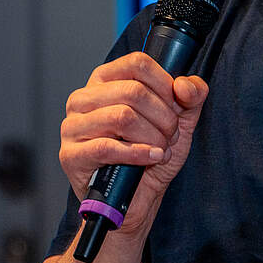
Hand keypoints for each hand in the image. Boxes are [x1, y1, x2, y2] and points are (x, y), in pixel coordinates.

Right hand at [58, 51, 209, 238]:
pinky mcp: (71, 155)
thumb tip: (184, 85)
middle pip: (133, 91)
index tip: (176, 105)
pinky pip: (108, 147)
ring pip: (122, 116)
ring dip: (153, 137)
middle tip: (170, 136)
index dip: (165, 84)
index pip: (137, 63)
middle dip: (163, 117)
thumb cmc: (151, 155)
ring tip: (160, 149)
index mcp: (105, 81)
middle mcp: (83, 99)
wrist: (137, 199)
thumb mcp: (180, 122)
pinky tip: (151, 158)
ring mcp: (73, 126)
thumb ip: (191, 97)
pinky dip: (138, 153)